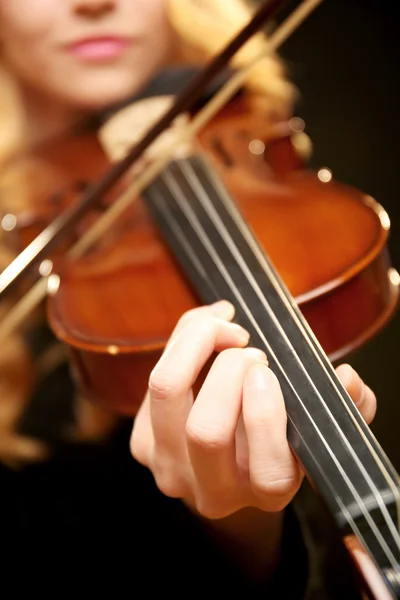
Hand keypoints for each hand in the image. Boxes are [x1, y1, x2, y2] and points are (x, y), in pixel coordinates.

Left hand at [130, 301, 375, 518]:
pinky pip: (153, 378)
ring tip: (227, 330)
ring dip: (198, 345)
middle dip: (230, 371)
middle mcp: (214, 490)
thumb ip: (341, 406)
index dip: (266, 414)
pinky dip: (182, 341)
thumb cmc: (273, 438)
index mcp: (267, 491)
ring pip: (167, 392)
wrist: (226, 468)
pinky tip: (208, 329)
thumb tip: (347, 379)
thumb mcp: (312, 427)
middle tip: (252, 351)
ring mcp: (170, 468)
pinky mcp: (142, 443)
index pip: (269, 469)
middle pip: (207, 429)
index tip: (268, 371)